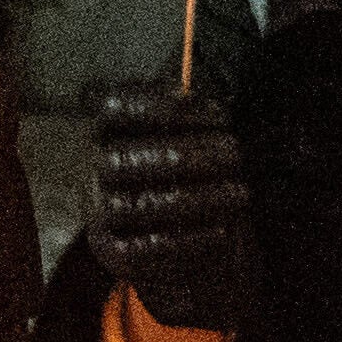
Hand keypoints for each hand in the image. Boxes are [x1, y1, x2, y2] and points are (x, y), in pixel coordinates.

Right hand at [88, 82, 256, 334]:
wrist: (188, 238)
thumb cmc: (198, 174)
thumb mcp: (196, 136)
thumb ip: (193, 114)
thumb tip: (189, 90)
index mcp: (114, 130)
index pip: (116, 108)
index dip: (154, 104)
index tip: (203, 105)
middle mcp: (102, 169)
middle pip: (125, 158)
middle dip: (184, 154)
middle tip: (234, 153)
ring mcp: (103, 211)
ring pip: (139, 204)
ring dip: (197, 197)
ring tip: (240, 193)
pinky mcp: (115, 251)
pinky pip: (146, 247)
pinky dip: (188, 239)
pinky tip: (223, 230)